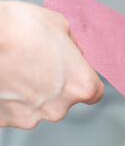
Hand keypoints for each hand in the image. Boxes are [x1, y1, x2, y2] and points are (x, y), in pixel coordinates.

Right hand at [0, 1, 103, 128]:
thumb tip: (70, 50)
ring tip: (15, 69)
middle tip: (37, 63)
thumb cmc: (17, 30)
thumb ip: (71, 44)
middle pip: (63, 100)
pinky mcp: (4, 121)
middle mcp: (58, 108)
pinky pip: (12, 111)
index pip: (94, 92)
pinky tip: (3, 79)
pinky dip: (8, 99)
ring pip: (36, 107)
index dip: (82, 79)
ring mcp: (30, 117)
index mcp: (81, 86)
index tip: (73, 72)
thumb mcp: (58, 25)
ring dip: (30, 93)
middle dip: (54, 85)